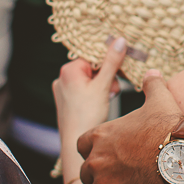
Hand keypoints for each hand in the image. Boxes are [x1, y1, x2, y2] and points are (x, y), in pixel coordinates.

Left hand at [53, 38, 126, 153]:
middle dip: (106, 78)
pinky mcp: (67, 101)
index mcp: (68, 70)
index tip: (119, 70)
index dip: (108, 63)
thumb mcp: (103, 86)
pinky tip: (99, 104)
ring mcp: (64, 90)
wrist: (76, 143)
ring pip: (90, 80)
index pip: (93, 56)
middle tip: (111, 91)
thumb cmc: (87, 116)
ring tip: (106, 99)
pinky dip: (95, 95)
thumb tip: (120, 40)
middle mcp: (63, 78)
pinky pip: (84, 90)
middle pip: (93, 68)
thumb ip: (112, 62)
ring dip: (103, 87)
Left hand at [78, 72, 183, 183]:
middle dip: (97, 176)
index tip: (104, 154)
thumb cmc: (169, 125)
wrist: (183, 154)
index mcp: (100, 135)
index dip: (92, 151)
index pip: (81, 146)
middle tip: (114, 178)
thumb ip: (151, 85)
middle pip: (86, 173)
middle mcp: (97, 160)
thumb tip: (152, 74)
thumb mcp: (159, 99)